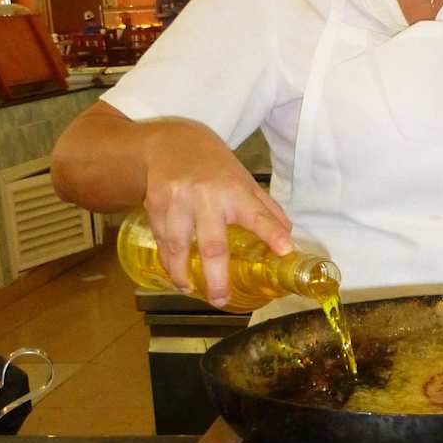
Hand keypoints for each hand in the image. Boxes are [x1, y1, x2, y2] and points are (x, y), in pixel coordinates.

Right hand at [141, 119, 292, 304]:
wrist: (170, 142)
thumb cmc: (214, 166)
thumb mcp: (244, 180)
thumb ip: (266, 209)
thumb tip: (288, 238)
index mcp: (234, 190)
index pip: (258, 214)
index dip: (272, 234)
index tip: (286, 252)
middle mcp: (206, 196)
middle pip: (212, 245)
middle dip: (216, 277)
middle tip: (220, 300)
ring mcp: (177, 201)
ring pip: (177, 246)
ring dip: (182, 273)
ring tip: (190, 289)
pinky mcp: (155, 205)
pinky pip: (161, 240)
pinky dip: (167, 260)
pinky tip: (174, 272)